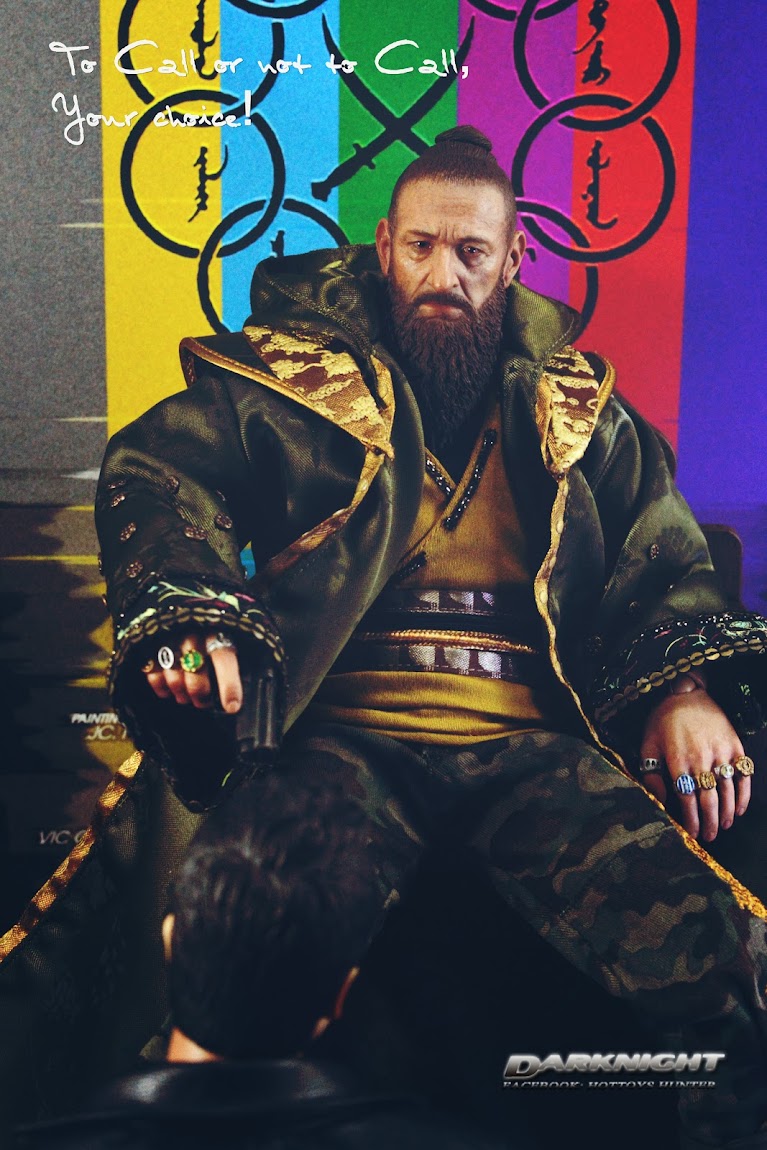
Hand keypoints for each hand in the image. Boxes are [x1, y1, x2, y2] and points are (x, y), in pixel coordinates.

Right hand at [143, 631, 242, 712]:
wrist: (179, 613)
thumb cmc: (209, 634)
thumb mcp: (227, 639)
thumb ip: (234, 662)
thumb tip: (238, 694)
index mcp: (216, 631)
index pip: (224, 659)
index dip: (229, 686)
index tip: (232, 707)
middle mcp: (191, 635)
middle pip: (196, 678)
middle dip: (202, 698)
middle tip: (205, 703)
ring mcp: (168, 641)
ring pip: (175, 681)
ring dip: (183, 695)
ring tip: (188, 697)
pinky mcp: (149, 647)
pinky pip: (154, 678)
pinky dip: (163, 689)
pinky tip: (171, 689)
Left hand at [639, 687, 749, 841]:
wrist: (685, 691)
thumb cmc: (662, 720)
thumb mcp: (647, 745)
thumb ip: (651, 775)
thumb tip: (659, 801)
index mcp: (677, 761)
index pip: (687, 800)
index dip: (691, 820)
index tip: (692, 834)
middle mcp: (701, 759)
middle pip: (709, 800)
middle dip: (710, 823)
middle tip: (710, 837)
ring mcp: (720, 753)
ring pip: (727, 791)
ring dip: (727, 813)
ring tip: (723, 826)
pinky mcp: (735, 746)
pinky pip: (743, 776)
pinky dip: (743, 795)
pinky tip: (738, 809)